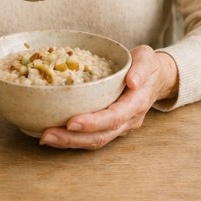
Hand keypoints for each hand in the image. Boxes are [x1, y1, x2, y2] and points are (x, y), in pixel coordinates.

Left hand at [40, 46, 178, 149]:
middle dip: (73, 138)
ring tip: (45, 137)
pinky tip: (52, 135)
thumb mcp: (147, 58)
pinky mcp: (110, 127)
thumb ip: (141, 68)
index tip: (72, 122)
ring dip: (69, 142)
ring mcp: (120, 127)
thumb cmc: (148, 66)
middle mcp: (129, 120)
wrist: (156, 79)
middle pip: (101, 135)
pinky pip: (91, 137)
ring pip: (95, 141)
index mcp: (137, 103)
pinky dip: (71, 139)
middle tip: (47, 135)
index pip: (115, 116)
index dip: (94, 122)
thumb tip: (133, 81)